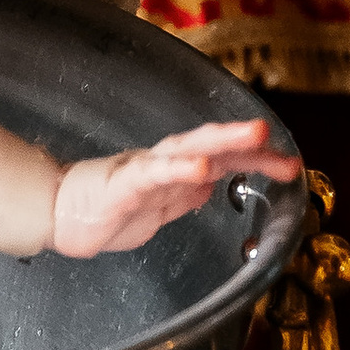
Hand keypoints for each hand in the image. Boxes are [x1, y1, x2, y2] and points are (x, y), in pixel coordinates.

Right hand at [50, 117, 299, 257]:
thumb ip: (185, 194)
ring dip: (223, 140)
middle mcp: (163, 162)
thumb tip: (214, 185)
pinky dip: (180, 169)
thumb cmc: (107, 208)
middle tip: (277, 137)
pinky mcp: (123, 184)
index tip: (291, 164)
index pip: (222, 159)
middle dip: (245, 140)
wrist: (58, 214)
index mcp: (174, 170)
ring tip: (254, 135)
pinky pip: (154, 175)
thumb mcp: (159, 206)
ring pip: (188, 148)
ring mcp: (143, 170)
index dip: (256, 159)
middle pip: (210, 143)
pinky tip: (203, 169)